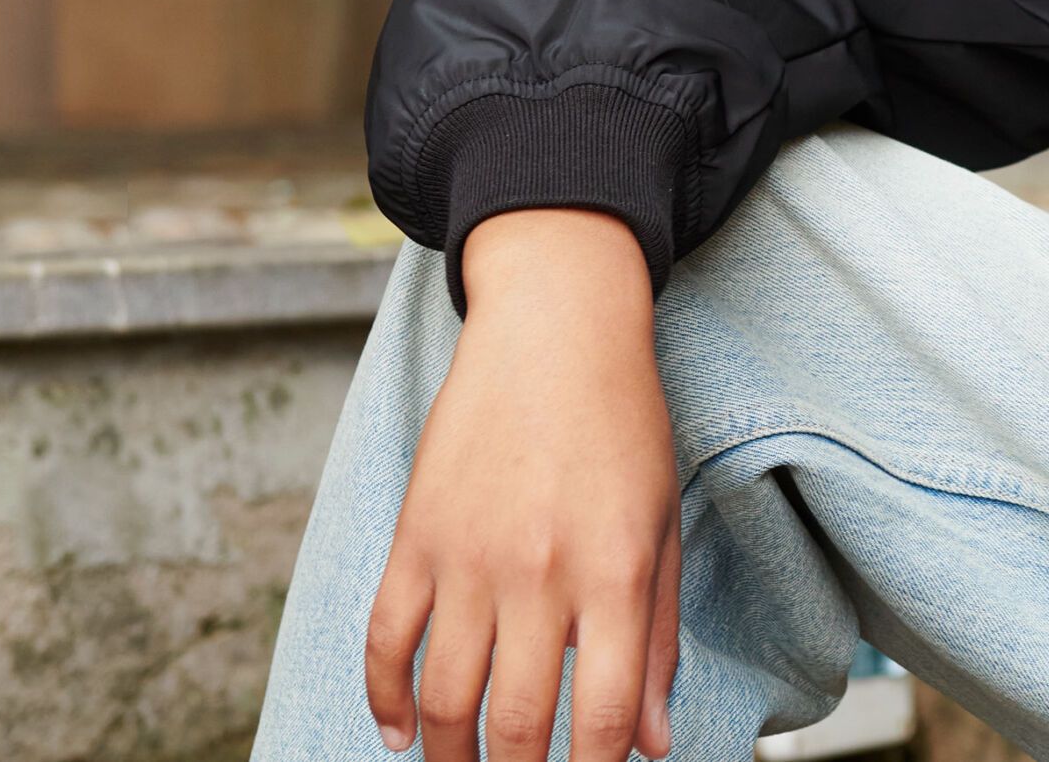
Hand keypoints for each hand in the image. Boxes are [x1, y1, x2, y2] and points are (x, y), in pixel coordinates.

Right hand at [366, 209, 681, 760]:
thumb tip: (651, 743)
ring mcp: (468, 556)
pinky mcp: (415, 536)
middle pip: (515, 727)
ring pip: (443, 700)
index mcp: (615, 571)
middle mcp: (540, 572)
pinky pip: (384, 642)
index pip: (597, 721)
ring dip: (448, 758)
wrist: (556, 328)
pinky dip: (385, 700)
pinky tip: (400, 732)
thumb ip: (658, 638)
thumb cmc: (624, 426)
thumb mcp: (664, 524)